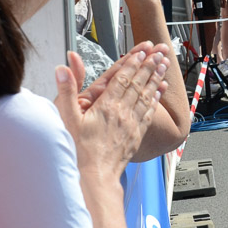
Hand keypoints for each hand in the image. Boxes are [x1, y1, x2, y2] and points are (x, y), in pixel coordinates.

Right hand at [55, 43, 167, 179]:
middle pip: (138, 83)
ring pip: (147, 96)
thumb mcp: (66, 119)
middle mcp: (122, 113)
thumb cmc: (78, 151)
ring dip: (156, 78)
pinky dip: (155, 99)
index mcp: (106, 106)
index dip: (132, 61)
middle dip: (149, 65)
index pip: (122, 78)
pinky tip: (159, 92)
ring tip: (164, 65)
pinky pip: (148, 112)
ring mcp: (131, 124)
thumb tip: (63, 68)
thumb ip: (66, 91)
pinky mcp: (136, 135)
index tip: (142, 49)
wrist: (94, 177)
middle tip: (159, 51)